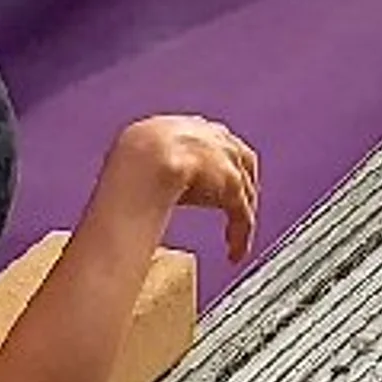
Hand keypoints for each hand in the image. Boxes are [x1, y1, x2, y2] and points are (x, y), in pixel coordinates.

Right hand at [113, 112, 260, 262]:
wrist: (145, 159)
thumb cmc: (135, 158)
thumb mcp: (143, 157)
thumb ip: (153, 168)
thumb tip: (139, 188)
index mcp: (192, 128)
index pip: (217, 143)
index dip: (220, 163)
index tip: (217, 181)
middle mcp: (216, 140)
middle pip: (241, 163)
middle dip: (242, 185)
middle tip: (236, 208)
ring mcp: (227, 162)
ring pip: (245, 191)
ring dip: (241, 216)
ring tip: (235, 238)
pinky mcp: (232, 186)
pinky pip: (242, 215)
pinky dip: (241, 235)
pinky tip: (235, 253)